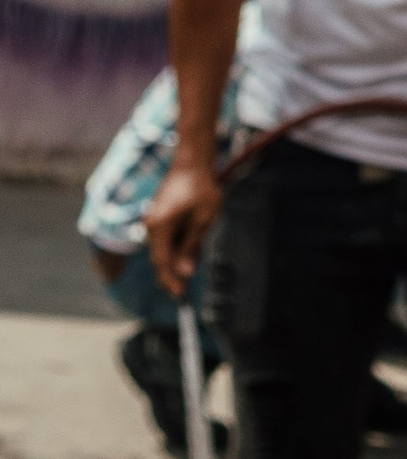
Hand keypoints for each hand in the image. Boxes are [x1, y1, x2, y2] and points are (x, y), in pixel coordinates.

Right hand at [144, 157, 223, 297]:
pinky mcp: (159, 215)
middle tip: (182, 293)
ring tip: (189, 272)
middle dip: (171, 274)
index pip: (162, 262)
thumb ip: (192, 246)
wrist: (192, 161)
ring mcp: (154, 220)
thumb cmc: (201, 188)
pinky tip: (189, 251)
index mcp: (159, 228)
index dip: (170, 280)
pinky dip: (176, 246)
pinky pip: (166, 237)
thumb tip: (185, 272)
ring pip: (163, 248)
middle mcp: (151, 226)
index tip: (179, 296)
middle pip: (160, 257)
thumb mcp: (203, 219)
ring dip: (175, 260)